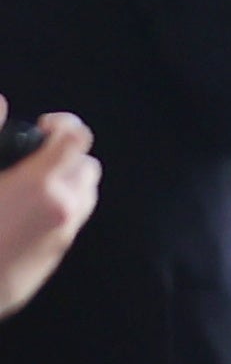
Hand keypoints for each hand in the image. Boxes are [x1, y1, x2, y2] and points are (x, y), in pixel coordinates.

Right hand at [0, 109, 98, 317]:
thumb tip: (0, 102)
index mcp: (41, 185)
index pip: (77, 138)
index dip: (63, 124)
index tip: (42, 127)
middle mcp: (62, 209)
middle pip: (88, 167)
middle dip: (67, 157)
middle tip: (34, 159)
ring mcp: (61, 238)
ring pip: (86, 197)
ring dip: (67, 184)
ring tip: (30, 187)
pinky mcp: (53, 262)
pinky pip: (72, 225)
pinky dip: (60, 212)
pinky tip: (23, 218)